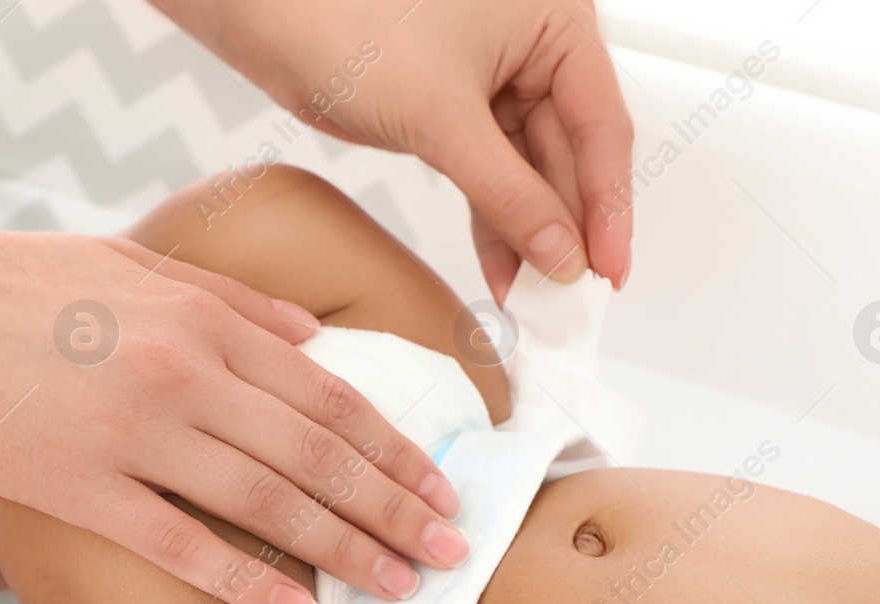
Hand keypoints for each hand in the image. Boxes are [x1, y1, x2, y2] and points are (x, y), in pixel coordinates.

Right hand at [0, 226, 465, 603]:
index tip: (441, 487)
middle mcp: (182, 375)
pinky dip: (245, 580)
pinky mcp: (79, 492)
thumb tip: (314, 335)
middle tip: (453, 550)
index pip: (328, 395)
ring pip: (268, 503)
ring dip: (345, 549)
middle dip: (395, 508)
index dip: (395, 448)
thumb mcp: (130, 262)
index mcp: (201, 317)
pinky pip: (180, 546)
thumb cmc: (9, 283)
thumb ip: (231, 296)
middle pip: (316, 455)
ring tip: (402, 584)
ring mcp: (132, 437)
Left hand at [161, 0, 633, 304]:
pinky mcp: (453, 108)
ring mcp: (494, 78)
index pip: (602, 127)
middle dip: (567, 230)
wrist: (270, 15)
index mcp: (555, 22)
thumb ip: (509, 193)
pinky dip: (494, 220)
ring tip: (534, 297)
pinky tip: (502, 268)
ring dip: (530, 235)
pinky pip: (489, 173)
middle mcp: (533, 46)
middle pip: (570, 155)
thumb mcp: (442, 118)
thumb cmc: (346, 18)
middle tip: (571, 299)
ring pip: (528, 171)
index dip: (608, 208)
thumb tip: (561, 253)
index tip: (609, 272)